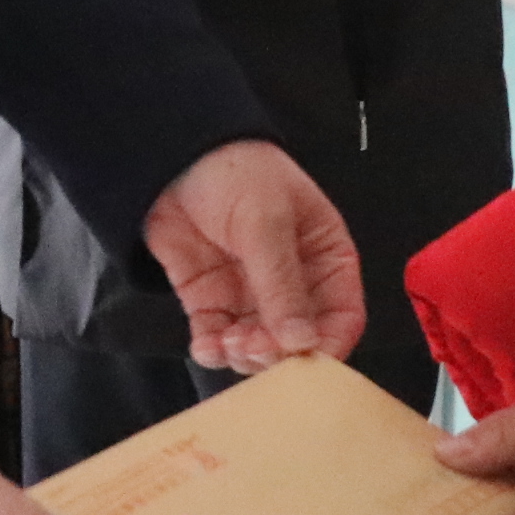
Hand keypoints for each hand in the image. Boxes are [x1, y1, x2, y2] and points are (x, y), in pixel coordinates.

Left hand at [138, 140, 366, 370]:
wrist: (171, 155)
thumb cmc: (235, 170)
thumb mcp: (266, 221)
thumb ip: (282, 283)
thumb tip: (302, 341)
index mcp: (324, 256)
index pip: (343, 313)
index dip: (330, 342)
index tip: (306, 359)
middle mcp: (292, 281)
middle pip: (299, 339)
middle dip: (278, 353)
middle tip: (256, 350)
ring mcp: (251, 293)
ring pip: (259, 346)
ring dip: (245, 355)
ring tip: (229, 343)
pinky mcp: (212, 299)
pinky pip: (218, 338)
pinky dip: (213, 349)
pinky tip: (207, 345)